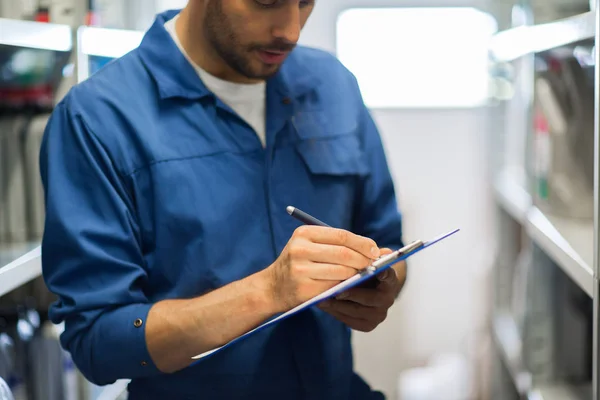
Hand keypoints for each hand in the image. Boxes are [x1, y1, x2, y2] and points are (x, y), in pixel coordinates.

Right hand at [266, 226, 380, 311]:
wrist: (271, 287)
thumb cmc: (298, 264)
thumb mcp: (311, 246)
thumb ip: (341, 245)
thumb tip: (381, 250)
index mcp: (304, 234)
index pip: (342, 235)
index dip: (363, 243)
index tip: (376, 250)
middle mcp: (300, 249)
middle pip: (344, 253)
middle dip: (364, 260)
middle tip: (373, 265)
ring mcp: (301, 269)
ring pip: (342, 271)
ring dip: (356, 274)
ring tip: (361, 275)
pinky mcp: (304, 288)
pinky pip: (334, 286)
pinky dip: (345, 286)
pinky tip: (347, 286)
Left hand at [318, 248, 406, 331]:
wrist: (366, 288)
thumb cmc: (364, 271)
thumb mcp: (367, 260)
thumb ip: (368, 255)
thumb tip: (380, 252)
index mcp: (390, 281)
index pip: (390, 276)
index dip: (384, 274)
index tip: (378, 271)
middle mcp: (387, 299)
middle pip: (371, 298)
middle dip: (352, 294)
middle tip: (336, 291)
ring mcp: (378, 314)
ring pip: (357, 311)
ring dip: (339, 305)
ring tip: (322, 298)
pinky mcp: (366, 325)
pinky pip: (349, 320)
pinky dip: (335, 312)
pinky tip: (322, 304)